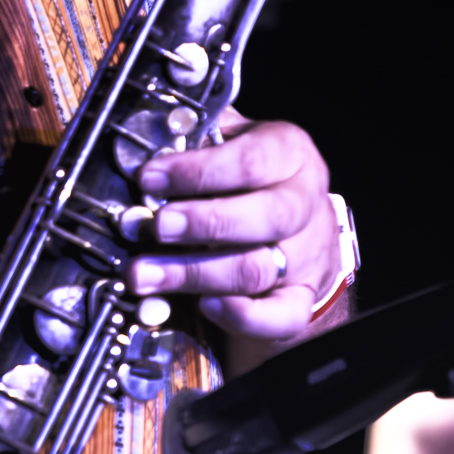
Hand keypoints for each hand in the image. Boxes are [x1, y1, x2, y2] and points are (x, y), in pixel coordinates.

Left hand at [125, 109, 336, 341]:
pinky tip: (204, 305)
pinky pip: (280, 316)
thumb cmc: (253, 181)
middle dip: (203, 223)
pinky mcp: (301, 298)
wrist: (298, 230)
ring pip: (257, 268)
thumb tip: (151, 137)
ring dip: (194, 273)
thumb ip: (200, 137)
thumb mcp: (234, 142)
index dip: (197, 171)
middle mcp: (305, 203)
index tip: (150, 178)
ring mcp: (307, 255)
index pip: (251, 160)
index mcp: (291, 154)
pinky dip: (241, 315)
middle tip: (156, 226)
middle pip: (265, 217)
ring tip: (145, 274)